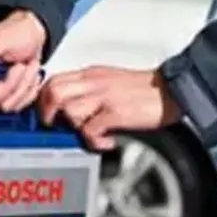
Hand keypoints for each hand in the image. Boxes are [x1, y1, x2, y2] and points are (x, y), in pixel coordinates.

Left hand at [37, 66, 182, 150]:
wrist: (173, 89)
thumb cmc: (144, 89)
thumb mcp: (110, 81)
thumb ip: (89, 90)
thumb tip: (70, 107)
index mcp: (91, 74)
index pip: (53, 80)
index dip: (44, 100)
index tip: (48, 115)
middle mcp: (94, 82)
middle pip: (54, 92)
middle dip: (49, 114)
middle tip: (59, 128)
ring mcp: (105, 97)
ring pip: (69, 110)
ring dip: (75, 127)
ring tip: (88, 134)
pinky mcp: (117, 112)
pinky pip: (91, 129)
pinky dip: (94, 141)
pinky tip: (105, 141)